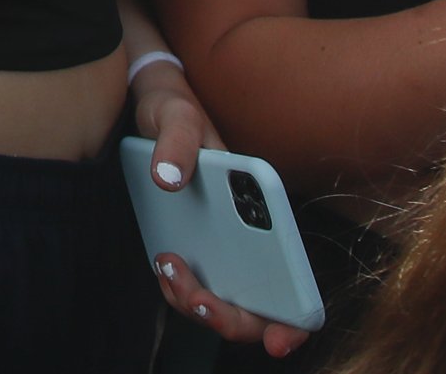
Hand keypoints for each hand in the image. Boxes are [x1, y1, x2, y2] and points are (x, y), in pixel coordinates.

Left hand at [131, 62, 313, 356]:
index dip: (293, 321)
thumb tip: (167, 179)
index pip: (294, 281)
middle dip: (228, 318)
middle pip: (254, 308)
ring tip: (169, 264)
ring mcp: (220, 248)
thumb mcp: (176, 118)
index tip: (278, 339)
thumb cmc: (175, 113)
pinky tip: (164, 262)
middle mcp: (248, 240)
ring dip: (195, 301)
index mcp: (262, 214)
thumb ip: (175, 143)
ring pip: (220, 303)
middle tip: (198, 300)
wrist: (151, 106)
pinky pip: (192, 287)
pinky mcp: (193, 248)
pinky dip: (179, 288)